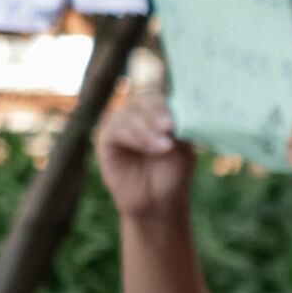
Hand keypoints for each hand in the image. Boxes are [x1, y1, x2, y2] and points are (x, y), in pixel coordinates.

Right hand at [96, 90, 194, 219]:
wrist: (158, 201)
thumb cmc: (174, 172)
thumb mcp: (183, 149)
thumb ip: (180, 128)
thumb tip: (177, 111)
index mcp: (161, 108)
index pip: (162, 92)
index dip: (168, 98)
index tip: (177, 113)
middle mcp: (140, 111)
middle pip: (145, 99)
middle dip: (158, 112)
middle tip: (169, 127)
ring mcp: (122, 121)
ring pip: (131, 114)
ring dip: (148, 130)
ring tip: (165, 147)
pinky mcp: (107, 136)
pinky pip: (117, 129)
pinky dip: (136, 137)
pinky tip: (152, 148)